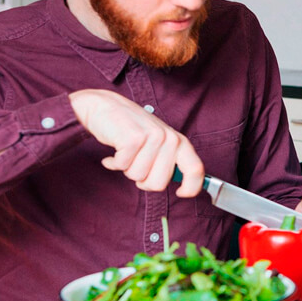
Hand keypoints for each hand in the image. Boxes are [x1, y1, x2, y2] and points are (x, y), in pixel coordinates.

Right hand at [69, 89, 202, 196]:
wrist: (105, 106)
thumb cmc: (133, 131)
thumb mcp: (159, 144)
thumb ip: (171, 163)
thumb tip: (186, 188)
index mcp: (180, 142)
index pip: (196, 170)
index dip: (191, 187)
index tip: (180, 193)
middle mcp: (170, 139)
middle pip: (159, 183)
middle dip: (143, 181)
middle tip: (136, 164)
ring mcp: (153, 137)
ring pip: (138, 177)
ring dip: (126, 169)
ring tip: (126, 153)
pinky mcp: (134, 138)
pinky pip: (122, 166)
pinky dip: (113, 163)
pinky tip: (114, 152)